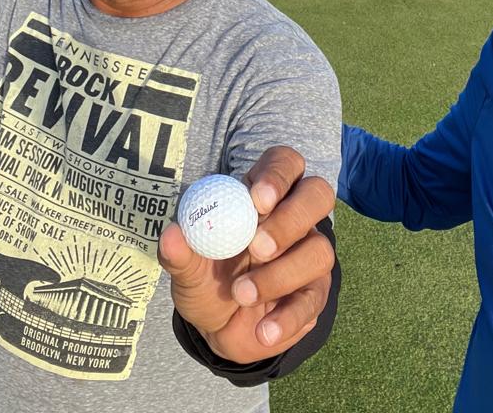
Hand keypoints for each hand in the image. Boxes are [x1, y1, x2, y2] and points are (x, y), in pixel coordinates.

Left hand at [159, 146, 335, 363]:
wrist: (218, 329)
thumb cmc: (206, 281)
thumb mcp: (187, 269)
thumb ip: (180, 253)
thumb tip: (173, 235)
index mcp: (261, 196)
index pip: (284, 163)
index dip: (277, 175)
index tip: (257, 200)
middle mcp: (294, 218)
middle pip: (317, 194)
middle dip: (291, 218)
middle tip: (258, 246)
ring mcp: (309, 254)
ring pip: (319, 250)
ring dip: (280, 275)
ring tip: (242, 294)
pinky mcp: (315, 293)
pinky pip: (314, 300)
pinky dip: (288, 317)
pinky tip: (264, 330)